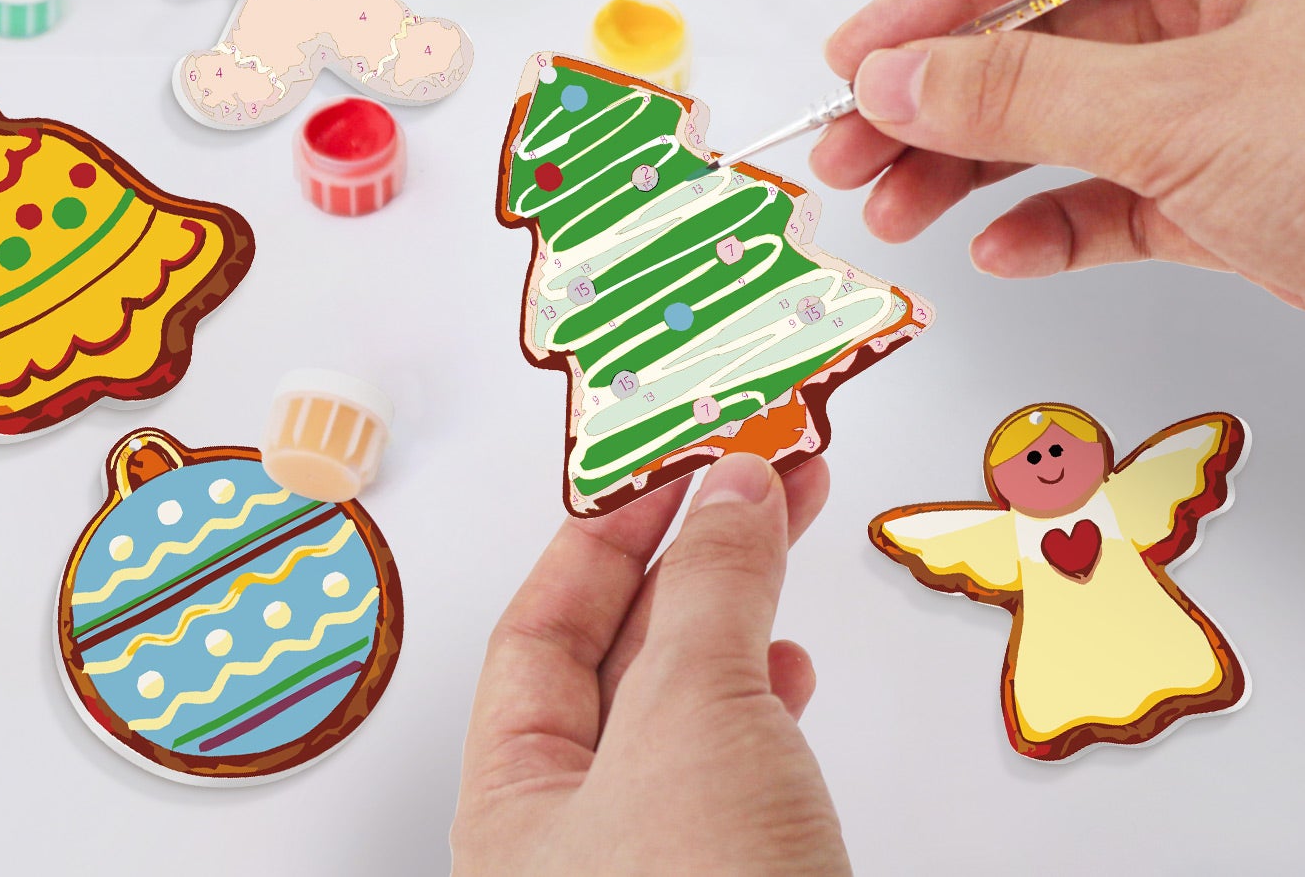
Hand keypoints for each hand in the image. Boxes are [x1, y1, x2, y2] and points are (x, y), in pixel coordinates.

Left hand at [450, 454, 850, 876]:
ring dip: (740, 610)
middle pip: (623, 653)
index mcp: (514, 801)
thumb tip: (733, 490)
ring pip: (688, 701)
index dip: (605, 535)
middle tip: (749, 475)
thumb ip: (712, 589)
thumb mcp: (692, 714)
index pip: (540, 630)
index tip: (668, 469)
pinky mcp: (733, 875)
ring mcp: (657, 858)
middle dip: (694, 554)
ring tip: (784, 526)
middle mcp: (575, 834)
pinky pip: (737, 758)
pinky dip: (768, 696)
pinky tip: (790, 666)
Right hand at [812, 0, 1304, 360]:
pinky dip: (1053, 220)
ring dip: (971, 164)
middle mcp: (1226, 2)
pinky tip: (1001, 252)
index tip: (863, 57)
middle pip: (1037, 28)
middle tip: (848, 153)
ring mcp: (1230, 99)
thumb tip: (884, 78)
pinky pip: (1116, 191)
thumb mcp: (1181, 114)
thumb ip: (1017, 92)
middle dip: (936, 94)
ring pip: (1064, 115)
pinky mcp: (1237, 189)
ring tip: (893, 213)